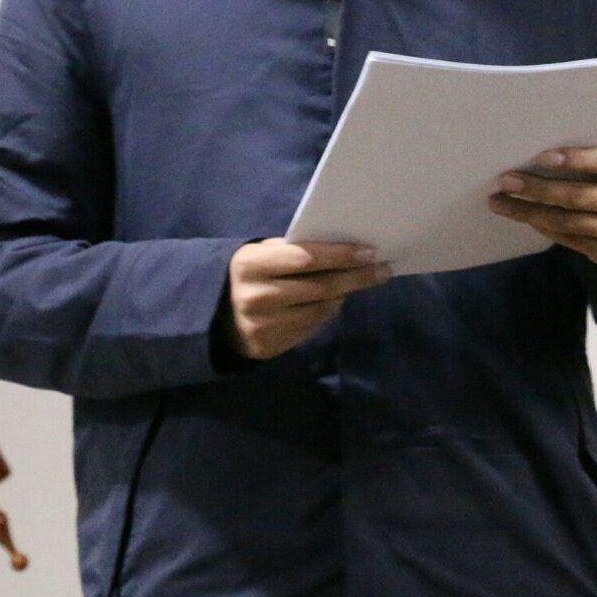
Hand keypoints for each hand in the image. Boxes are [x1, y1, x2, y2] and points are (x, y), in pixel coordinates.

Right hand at [218, 239, 392, 360]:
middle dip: (356, 277)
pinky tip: (333, 301)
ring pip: (320, 310)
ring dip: (343, 295)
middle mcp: (257, 296)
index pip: (306, 258)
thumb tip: (344, 249)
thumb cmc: (248, 274)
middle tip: (382, 269)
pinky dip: (327, 312)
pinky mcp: (269, 347)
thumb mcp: (260, 254)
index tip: (370, 251)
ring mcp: (264, 325)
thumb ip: (293, 251)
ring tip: (357, 282)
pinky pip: (310, 327)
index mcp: (252, 264)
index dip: (341, 255)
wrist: (214, 315)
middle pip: (320, 287)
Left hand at [486, 144, 596, 264]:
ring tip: (500, 203)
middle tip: (506, 181)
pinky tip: (525, 217)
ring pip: (568, 222)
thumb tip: (530, 154)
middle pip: (578, 197)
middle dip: (537, 189)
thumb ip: (582, 156)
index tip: (540, 158)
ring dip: (529, 213)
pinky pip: (569, 240)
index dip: (574, 160)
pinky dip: (544, 228)